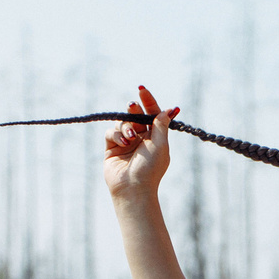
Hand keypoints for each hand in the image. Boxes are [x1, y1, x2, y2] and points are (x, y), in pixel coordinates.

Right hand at [102, 86, 176, 201]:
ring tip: (130, 138)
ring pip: (122, 123)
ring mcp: (126, 143)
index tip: (142, 90)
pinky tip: (123, 143)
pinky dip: (116, 134)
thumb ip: (161, 125)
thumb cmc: (150, 168)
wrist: (133, 188)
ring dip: (126, 126)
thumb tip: (167, 110)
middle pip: (136, 116)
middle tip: (132, 105)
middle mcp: (141, 139)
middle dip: (134, 110)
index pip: (152, 114)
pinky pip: (111, 133)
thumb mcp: (161, 144)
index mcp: (155, 137)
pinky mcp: (112, 149)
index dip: (148, 102)